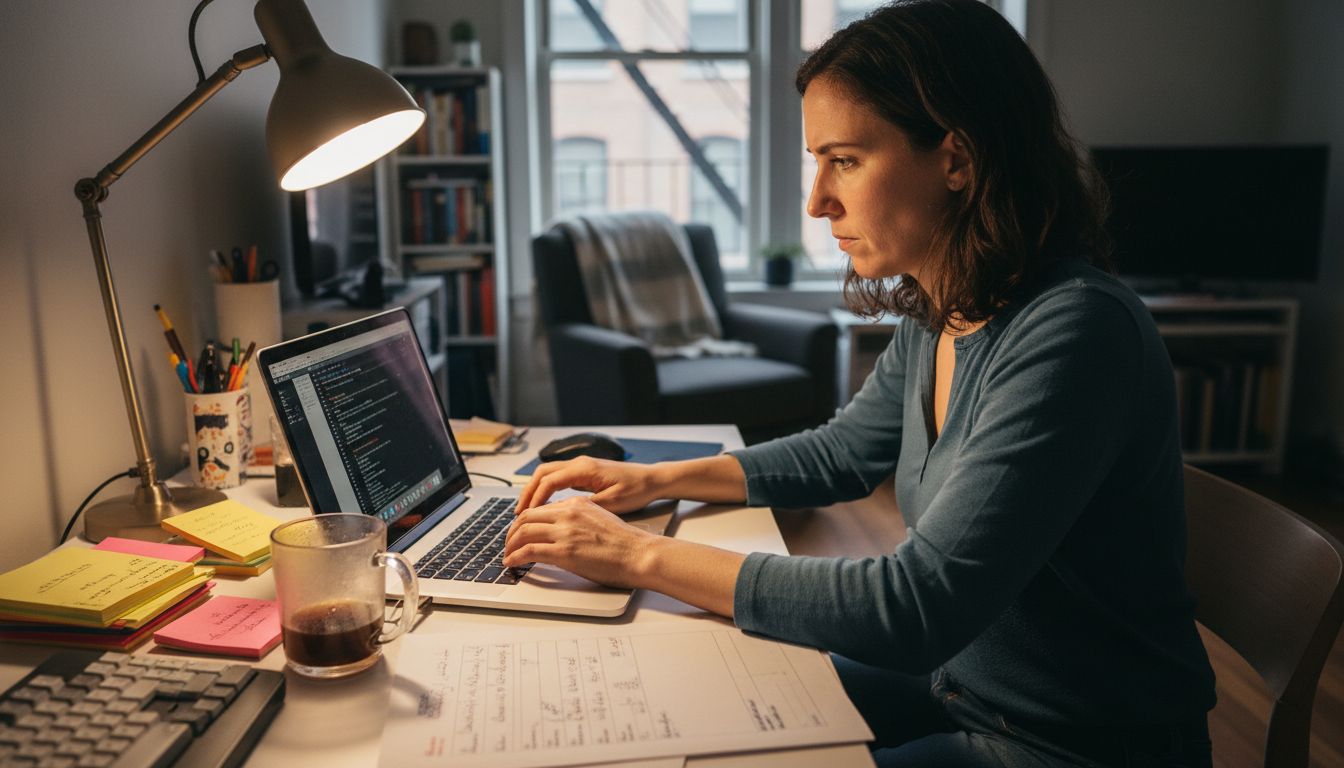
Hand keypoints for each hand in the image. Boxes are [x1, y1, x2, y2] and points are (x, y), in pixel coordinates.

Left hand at [503, 496, 656, 588]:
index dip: (524, 521)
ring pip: (523, 532)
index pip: (540, 508)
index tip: (520, 531)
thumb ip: (578, 518)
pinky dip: (515, 556)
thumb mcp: (599, 518)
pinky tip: (512, 562)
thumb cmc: (625, 542)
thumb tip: (562, 530)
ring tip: (508, 554)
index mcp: (576, 503)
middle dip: (512, 532)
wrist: (639, 553)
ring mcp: (565, 531)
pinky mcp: (563, 551)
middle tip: (508, 543)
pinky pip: (528, 551)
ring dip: (510, 545)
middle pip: (526, 517)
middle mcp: (568, 513)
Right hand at [519, 457, 661, 513]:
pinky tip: (544, 505)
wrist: (652, 480)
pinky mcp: (585, 472)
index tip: (525, 516)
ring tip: (526, 510)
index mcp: (584, 469)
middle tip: (518, 514)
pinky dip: (546, 489)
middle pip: (542, 473)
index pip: (548, 481)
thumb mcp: (612, 503)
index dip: (534, 499)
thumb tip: (562, 514)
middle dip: (527, 493)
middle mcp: (580, 464)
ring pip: (548, 473)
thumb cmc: (636, 490)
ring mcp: (581, 466)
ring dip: (535, 490)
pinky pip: (558, 477)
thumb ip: (586, 506)